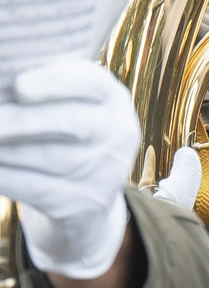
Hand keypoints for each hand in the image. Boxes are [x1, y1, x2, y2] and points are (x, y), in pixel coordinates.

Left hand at [0, 57, 136, 279]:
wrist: (85, 199)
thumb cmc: (61, 133)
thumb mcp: (65, 104)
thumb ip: (39, 87)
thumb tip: (4, 85)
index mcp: (112, 99)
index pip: (91, 83)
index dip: (56, 83)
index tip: (20, 85)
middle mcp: (118, 134)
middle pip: (70, 122)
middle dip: (20, 120)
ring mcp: (104, 173)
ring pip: (45, 157)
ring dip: (2, 149)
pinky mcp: (81, 205)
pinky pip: (31, 187)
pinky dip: (1, 175)